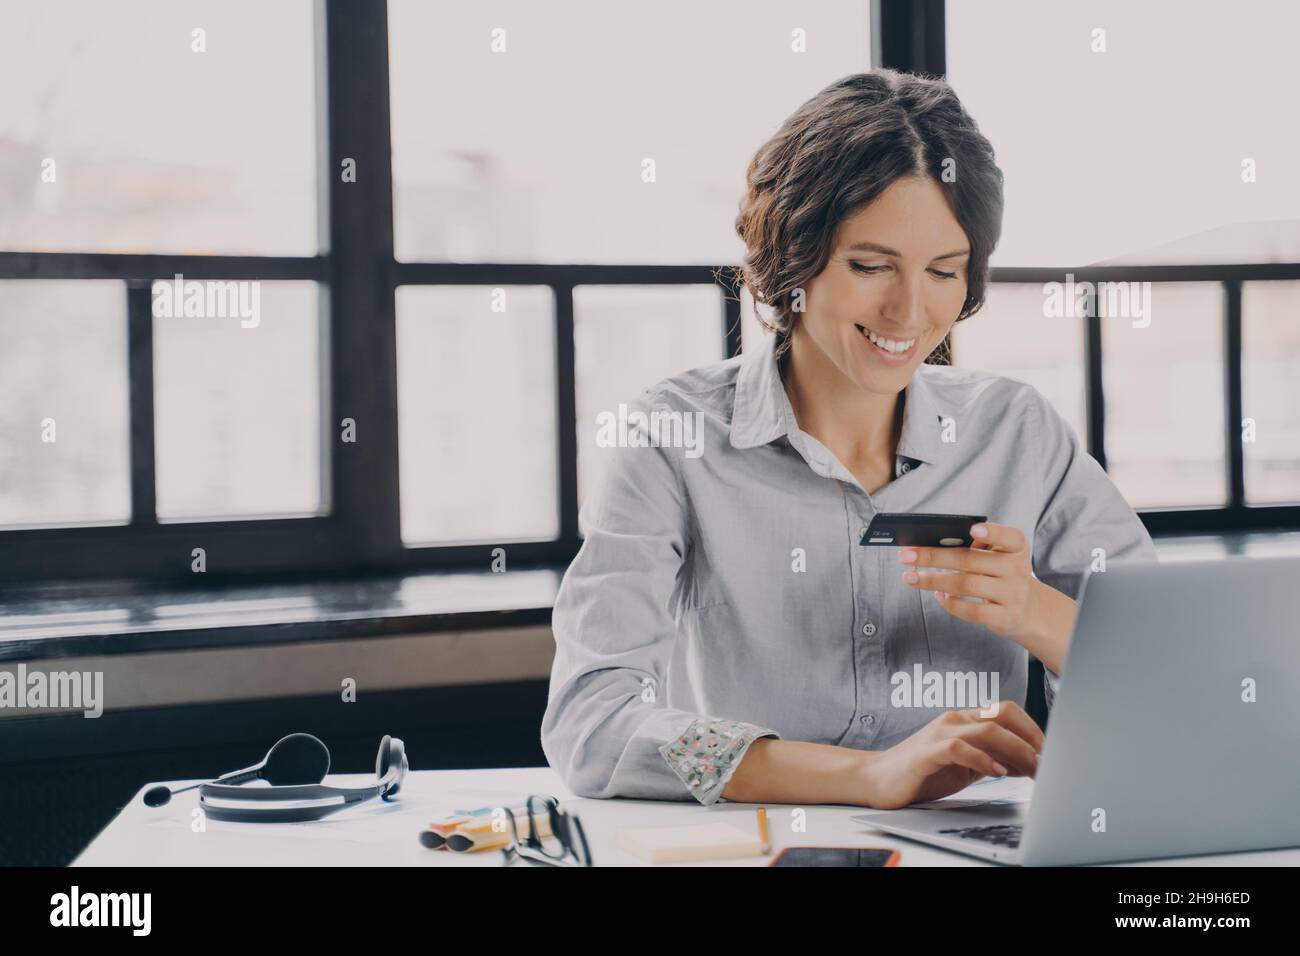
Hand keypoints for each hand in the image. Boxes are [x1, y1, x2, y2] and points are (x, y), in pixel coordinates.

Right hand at [864, 702, 1043, 809]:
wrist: (877, 778)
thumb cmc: (921, 772)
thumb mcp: (964, 766)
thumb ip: (991, 760)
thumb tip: (1026, 764)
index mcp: (964, 721)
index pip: (1007, 712)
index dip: (1033, 730)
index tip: (1052, 753)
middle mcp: (954, 720)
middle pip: (1003, 715)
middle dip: (1032, 738)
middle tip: (1048, 762)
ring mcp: (940, 733)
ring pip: (987, 729)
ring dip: (1016, 750)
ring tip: (1032, 769)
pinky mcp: (928, 752)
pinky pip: (960, 749)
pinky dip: (984, 760)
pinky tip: (997, 774)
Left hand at [899, 521, 1045, 644]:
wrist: (1031, 612)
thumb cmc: (1003, 577)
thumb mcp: (1000, 559)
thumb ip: (977, 550)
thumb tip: (934, 547)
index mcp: (1016, 549)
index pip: (1011, 537)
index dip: (993, 532)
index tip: (972, 530)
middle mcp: (1017, 570)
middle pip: (970, 560)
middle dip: (934, 556)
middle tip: (905, 555)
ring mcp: (1012, 595)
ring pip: (966, 585)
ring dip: (932, 580)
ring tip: (910, 577)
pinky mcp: (1004, 617)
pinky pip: (971, 610)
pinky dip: (950, 602)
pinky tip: (937, 595)